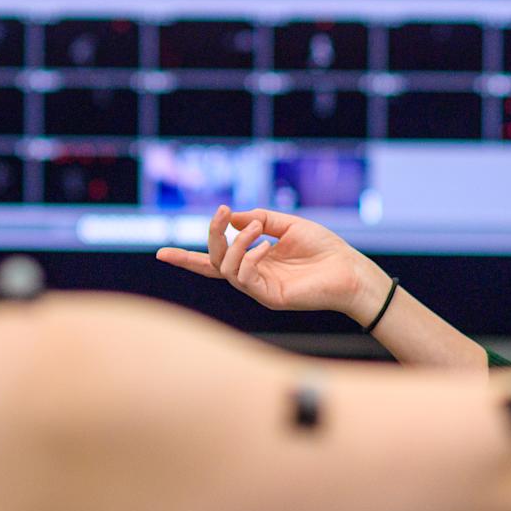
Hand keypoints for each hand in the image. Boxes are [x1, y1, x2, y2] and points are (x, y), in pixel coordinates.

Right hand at [155, 207, 389, 321]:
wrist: (350, 269)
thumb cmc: (324, 248)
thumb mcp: (288, 225)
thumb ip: (259, 219)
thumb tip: (231, 216)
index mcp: (254, 260)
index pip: (214, 261)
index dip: (187, 259)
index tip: (160, 254)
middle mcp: (252, 276)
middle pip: (214, 260)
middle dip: (211, 235)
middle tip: (222, 213)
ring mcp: (260, 289)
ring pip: (226, 268)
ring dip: (235, 243)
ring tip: (255, 228)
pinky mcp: (270, 297)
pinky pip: (245, 277)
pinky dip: (249, 257)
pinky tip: (266, 247)